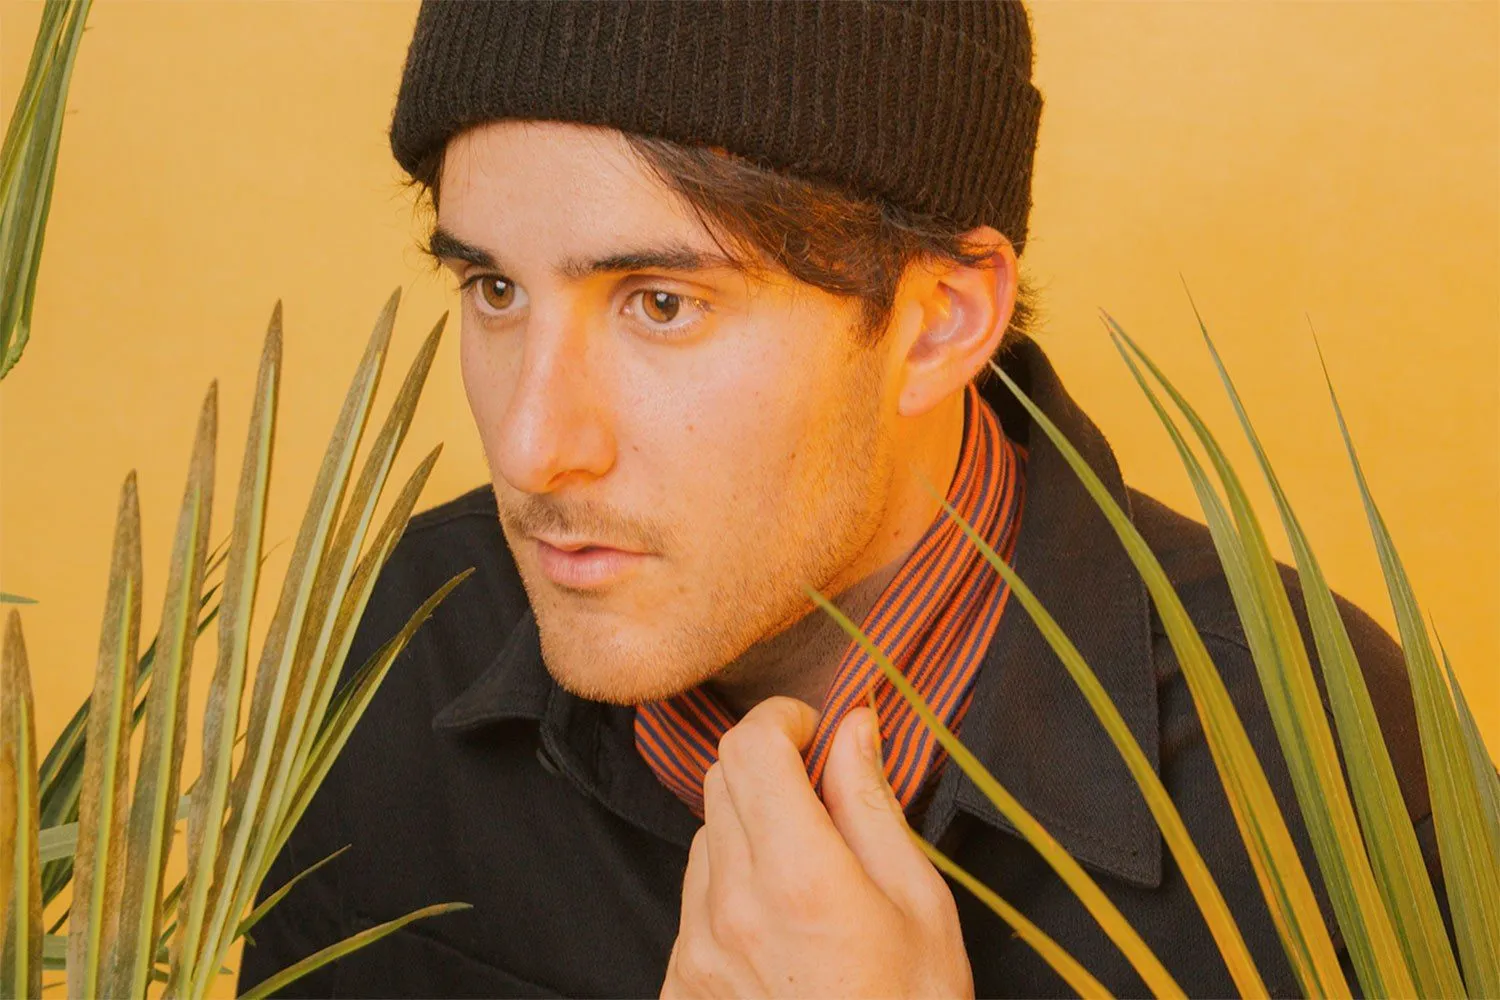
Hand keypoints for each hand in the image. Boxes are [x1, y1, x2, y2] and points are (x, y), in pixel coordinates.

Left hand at [661, 696, 972, 998]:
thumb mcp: (921, 908)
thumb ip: (874, 806)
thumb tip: (854, 728)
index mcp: (800, 876)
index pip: (751, 745)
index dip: (784, 720)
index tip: (816, 731)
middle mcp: (732, 906)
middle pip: (721, 779)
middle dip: (769, 764)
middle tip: (820, 792)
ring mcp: (697, 948)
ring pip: (706, 837)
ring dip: (749, 827)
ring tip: (806, 872)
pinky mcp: (682, 981)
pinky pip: (692, 899)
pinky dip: (729, 885)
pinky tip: (780, 923)